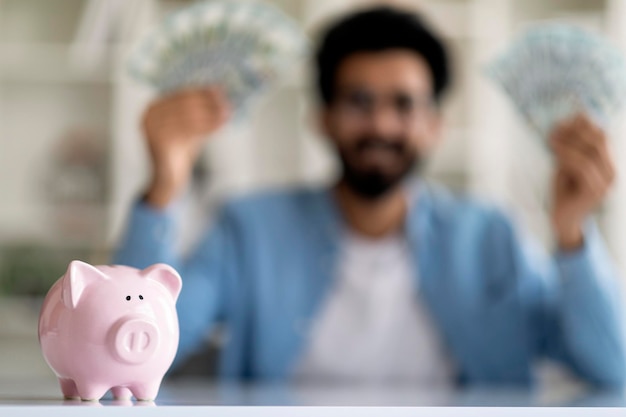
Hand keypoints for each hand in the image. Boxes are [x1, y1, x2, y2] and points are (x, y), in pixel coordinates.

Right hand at [142, 87, 229, 207]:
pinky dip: (207, 127)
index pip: (181, 93)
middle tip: (227, 104)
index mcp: (153, 107)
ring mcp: (153, 129)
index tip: (221, 90)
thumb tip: (218, 90)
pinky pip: (189, 131)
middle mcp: (150, 115)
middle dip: (209, 102)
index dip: (202, 91)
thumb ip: (200, 110)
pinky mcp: (160, 143)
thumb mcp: (190, 126)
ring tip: (227, 115)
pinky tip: (220, 126)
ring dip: (211, 114)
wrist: (168, 180)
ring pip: (189, 116)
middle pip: (185, 103)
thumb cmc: (181, 151)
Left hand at [549, 113, 614, 249]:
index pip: (602, 134)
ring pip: (591, 151)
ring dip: (568, 141)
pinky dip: (567, 156)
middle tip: (554, 128)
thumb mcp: (567, 164)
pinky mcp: (596, 191)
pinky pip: (583, 166)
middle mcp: (612, 171)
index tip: (560, 120)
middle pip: (599, 139)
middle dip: (575, 130)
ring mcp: (606, 181)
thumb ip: (572, 147)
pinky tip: (554, 152)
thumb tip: (570, 120)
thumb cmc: (563, 191)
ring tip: (550, 139)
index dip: (583, 124)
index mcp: (608, 162)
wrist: (563, 220)